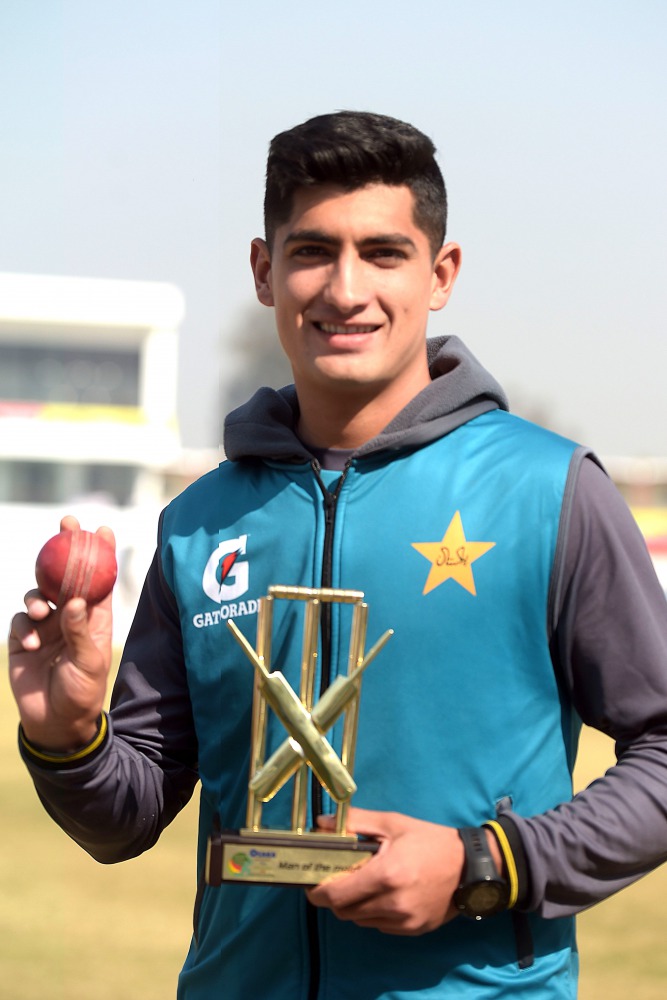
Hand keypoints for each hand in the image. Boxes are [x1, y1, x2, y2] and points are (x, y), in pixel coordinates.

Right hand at [8, 515, 114, 751]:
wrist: (55, 723)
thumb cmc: (82, 694)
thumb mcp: (89, 663)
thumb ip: (80, 631)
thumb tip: (74, 600)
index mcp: (94, 619)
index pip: (98, 580)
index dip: (100, 553)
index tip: (102, 528)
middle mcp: (70, 617)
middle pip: (66, 575)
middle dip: (64, 549)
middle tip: (65, 526)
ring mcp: (46, 627)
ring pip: (38, 594)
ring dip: (38, 597)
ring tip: (43, 614)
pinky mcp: (23, 639)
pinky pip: (21, 621)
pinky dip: (26, 628)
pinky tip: (33, 645)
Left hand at [306, 807, 464, 934]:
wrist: (469, 867)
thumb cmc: (429, 840)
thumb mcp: (392, 823)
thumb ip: (356, 822)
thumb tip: (322, 824)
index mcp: (386, 874)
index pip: (336, 895)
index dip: (317, 892)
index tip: (311, 882)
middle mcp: (393, 902)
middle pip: (344, 911)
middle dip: (335, 897)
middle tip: (339, 878)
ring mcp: (404, 920)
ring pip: (360, 921)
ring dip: (355, 905)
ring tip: (365, 883)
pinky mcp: (413, 930)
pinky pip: (379, 926)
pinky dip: (374, 913)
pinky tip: (384, 894)